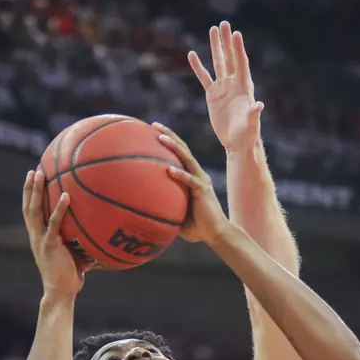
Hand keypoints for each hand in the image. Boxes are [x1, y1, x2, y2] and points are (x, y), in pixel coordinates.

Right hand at [23, 170, 85, 296]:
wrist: (61, 293)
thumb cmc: (70, 276)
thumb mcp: (73, 254)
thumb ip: (79, 240)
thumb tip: (99, 230)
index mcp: (38, 238)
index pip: (31, 213)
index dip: (29, 197)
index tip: (32, 180)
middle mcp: (36, 236)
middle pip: (28, 207)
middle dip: (29, 188)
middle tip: (33, 170)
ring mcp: (41, 240)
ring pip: (34, 211)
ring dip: (36, 191)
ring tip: (40, 174)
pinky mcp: (50, 245)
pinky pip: (54, 223)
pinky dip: (59, 208)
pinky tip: (66, 195)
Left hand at [153, 125, 227, 245]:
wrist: (216, 234)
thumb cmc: (196, 226)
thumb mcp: (176, 213)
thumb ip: (164, 206)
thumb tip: (143, 209)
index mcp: (192, 176)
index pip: (180, 153)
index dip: (169, 141)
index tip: (153, 131)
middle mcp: (197, 174)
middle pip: (182, 148)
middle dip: (169, 135)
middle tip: (154, 125)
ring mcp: (201, 180)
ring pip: (186, 158)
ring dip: (173, 146)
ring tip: (160, 138)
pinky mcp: (202, 190)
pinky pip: (189, 180)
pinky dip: (180, 174)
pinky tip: (169, 169)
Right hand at [189, 22, 263, 154]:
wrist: (236, 142)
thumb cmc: (247, 135)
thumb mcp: (251, 126)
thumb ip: (254, 115)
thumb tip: (259, 106)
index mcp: (244, 87)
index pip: (241, 64)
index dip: (238, 49)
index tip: (236, 34)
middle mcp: (234, 83)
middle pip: (230, 57)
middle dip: (226, 41)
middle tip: (223, 24)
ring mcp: (223, 87)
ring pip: (218, 63)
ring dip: (215, 47)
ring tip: (213, 29)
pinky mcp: (213, 95)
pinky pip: (204, 77)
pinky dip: (198, 67)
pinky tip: (192, 54)